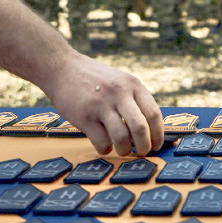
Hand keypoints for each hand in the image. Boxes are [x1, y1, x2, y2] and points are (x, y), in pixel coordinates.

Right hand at [42, 53, 164, 156]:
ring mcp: (101, 105)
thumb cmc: (95, 79)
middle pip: (140, 128)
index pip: (153, 114)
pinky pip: (102, 142)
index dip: (158, 134)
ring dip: (125, 150)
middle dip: (144, 146)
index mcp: (132, 85)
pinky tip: (104, 145)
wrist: (63, 68)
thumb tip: (150, 131)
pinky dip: (106, 149)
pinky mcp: (84, 117)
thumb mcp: (120, 81)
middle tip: (142, 153)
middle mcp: (119, 93)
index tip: (156, 146)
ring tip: (122, 150)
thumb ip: (135, 100)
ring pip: (122, 138)